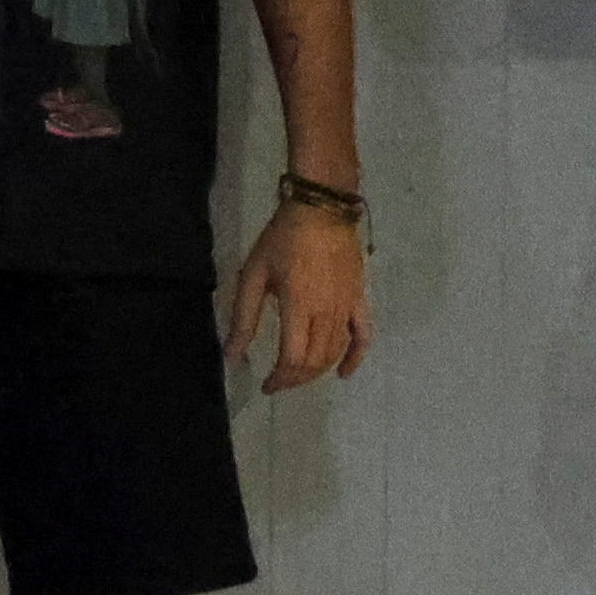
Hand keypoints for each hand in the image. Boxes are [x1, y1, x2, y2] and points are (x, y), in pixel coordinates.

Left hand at [228, 198, 368, 394]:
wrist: (322, 208)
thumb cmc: (283, 238)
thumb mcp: (255, 275)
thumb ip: (244, 318)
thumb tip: (231, 356)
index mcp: (299, 306)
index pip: (293, 359)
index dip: (279, 379)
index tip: (266, 386)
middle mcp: (326, 312)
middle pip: (314, 361)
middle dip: (295, 379)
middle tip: (279, 381)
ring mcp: (347, 306)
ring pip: (335, 352)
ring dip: (317, 371)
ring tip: (299, 374)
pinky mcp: (360, 299)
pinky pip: (364, 334)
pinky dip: (355, 357)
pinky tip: (343, 372)